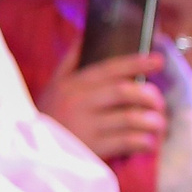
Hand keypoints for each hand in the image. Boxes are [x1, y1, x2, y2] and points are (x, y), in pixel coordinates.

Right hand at [38, 48, 166, 162]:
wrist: (32, 154)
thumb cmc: (48, 117)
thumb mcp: (53, 87)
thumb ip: (69, 62)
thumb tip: (84, 37)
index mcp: (72, 85)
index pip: (109, 69)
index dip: (136, 63)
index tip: (158, 61)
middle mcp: (78, 102)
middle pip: (124, 91)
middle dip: (150, 96)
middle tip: (159, 104)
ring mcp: (85, 126)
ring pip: (131, 118)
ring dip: (153, 121)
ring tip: (159, 125)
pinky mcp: (92, 149)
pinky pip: (128, 141)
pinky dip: (144, 141)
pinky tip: (148, 142)